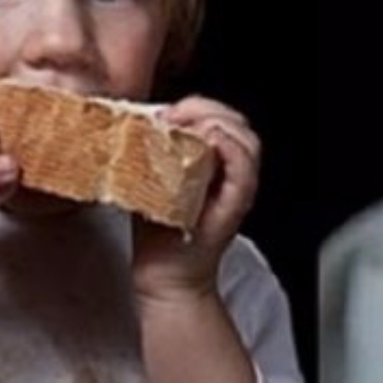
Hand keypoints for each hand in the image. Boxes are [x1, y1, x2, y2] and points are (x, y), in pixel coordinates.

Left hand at [131, 95, 259, 302]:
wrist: (162, 277)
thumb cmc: (156, 232)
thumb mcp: (150, 178)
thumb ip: (153, 148)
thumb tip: (137, 118)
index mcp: (214, 162)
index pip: (221, 116)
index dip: (197, 105)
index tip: (167, 110)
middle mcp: (231, 173)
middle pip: (236, 121)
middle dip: (205, 108)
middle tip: (174, 115)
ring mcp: (236, 189)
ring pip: (245, 139)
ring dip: (216, 123)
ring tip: (186, 127)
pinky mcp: (235, 205)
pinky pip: (244, 169)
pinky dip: (228, 149)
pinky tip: (206, 143)